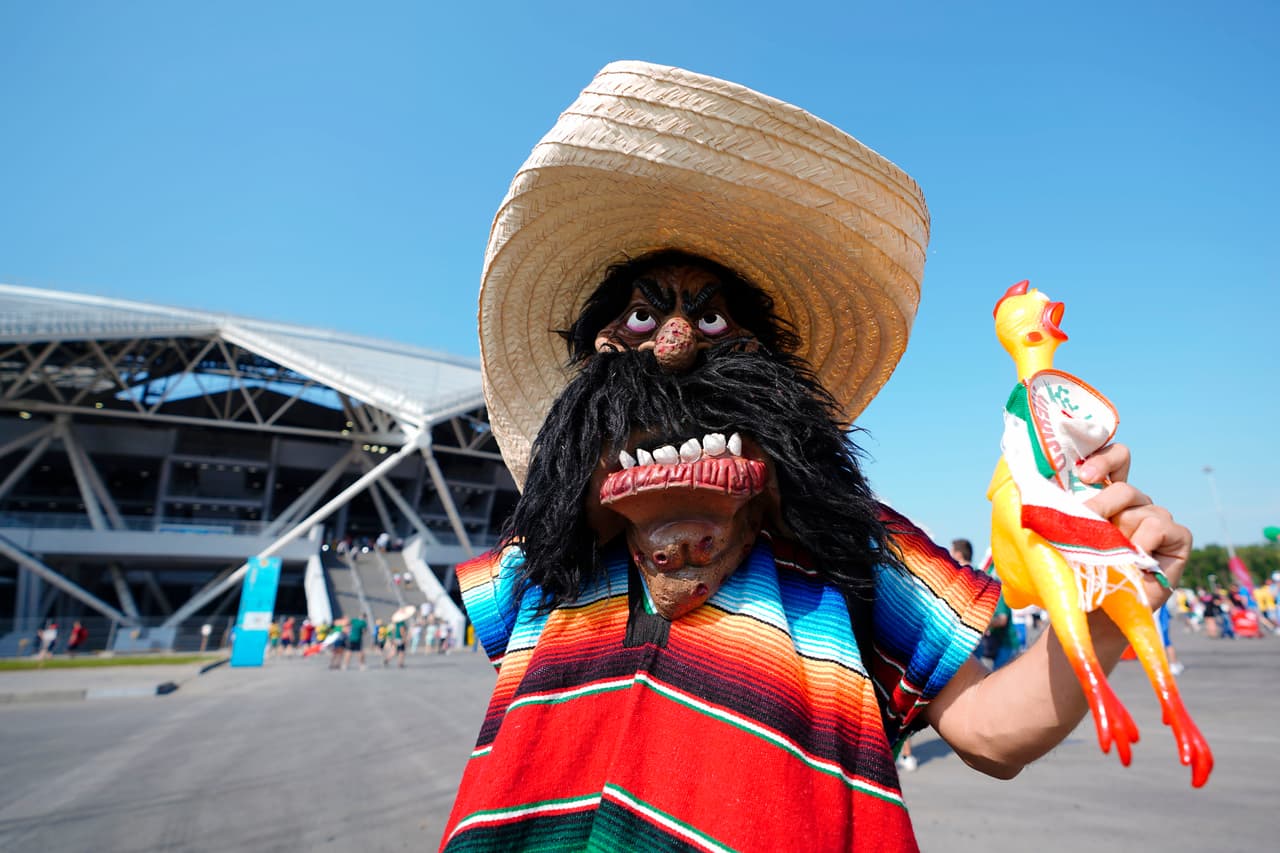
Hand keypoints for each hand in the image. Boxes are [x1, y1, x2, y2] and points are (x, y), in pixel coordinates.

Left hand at [1079, 443, 1192, 604]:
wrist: (1099, 610)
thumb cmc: (1079, 572)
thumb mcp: (1066, 537)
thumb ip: (1064, 513)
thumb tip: (1044, 495)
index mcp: (1109, 497)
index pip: (1117, 461)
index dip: (1104, 460)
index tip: (1084, 476)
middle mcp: (1135, 504)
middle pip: (1124, 488)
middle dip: (1100, 507)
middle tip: (1086, 525)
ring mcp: (1158, 518)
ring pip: (1138, 510)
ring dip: (1120, 536)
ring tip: (1112, 559)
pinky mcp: (1179, 536)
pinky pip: (1158, 526)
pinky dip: (1142, 544)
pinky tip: (1136, 562)